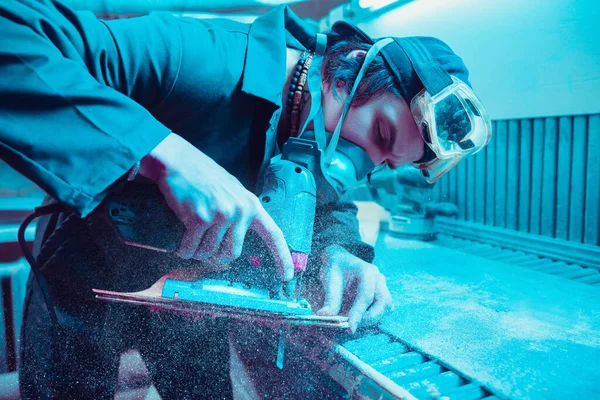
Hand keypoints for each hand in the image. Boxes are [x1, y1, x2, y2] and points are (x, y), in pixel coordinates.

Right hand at [139, 133, 293, 279]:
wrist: (180, 162)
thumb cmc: (204, 178)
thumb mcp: (232, 192)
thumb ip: (240, 214)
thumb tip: (235, 245)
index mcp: (251, 205)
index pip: (274, 234)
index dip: (282, 257)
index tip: (287, 276)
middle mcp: (240, 211)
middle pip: (232, 253)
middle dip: (216, 255)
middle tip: (205, 245)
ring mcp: (221, 214)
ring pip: (209, 253)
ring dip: (198, 252)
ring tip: (192, 236)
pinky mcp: (200, 218)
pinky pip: (192, 249)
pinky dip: (185, 250)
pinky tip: (181, 243)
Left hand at [316, 245, 392, 332]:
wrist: (340, 259)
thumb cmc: (336, 266)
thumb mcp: (330, 278)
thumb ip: (330, 298)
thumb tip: (325, 316)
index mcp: (367, 271)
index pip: (366, 296)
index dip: (359, 313)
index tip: (350, 328)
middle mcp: (378, 279)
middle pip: (384, 303)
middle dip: (369, 318)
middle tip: (351, 326)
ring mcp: (382, 287)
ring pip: (387, 308)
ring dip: (372, 319)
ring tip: (353, 321)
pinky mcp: (380, 295)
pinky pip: (383, 310)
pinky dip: (373, 317)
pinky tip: (359, 318)